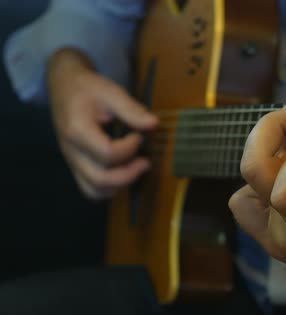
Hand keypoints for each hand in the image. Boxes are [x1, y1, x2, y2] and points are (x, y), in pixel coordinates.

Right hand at [48, 48, 157, 199]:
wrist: (64, 86)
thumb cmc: (87, 88)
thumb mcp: (111, 92)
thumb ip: (131, 109)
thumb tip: (153, 124)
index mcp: (77, 131)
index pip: (106, 154)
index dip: (129, 149)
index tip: (138, 136)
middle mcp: (72, 151)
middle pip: (99, 180)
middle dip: (128, 175)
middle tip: (145, 162)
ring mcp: (72, 161)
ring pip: (94, 191)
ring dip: (120, 184)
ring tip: (136, 168)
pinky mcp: (76, 166)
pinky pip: (90, 189)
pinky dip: (110, 187)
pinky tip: (124, 171)